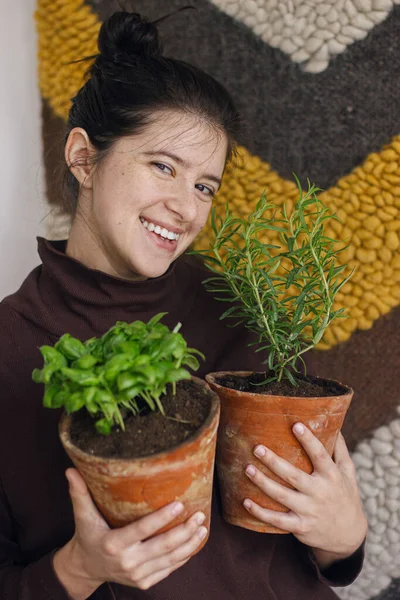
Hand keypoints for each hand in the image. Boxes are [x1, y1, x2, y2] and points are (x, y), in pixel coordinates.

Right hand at [53, 469, 206, 599]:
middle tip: (200, 514)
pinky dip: (184, 556)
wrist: (86, 568)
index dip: (162, 518)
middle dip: (185, 531)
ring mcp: (137, 575)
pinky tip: (195, 542)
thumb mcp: (82, 516)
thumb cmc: (88, 535)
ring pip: (171, 559)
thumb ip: (80, 493)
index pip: (142, 530)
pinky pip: (169, 569)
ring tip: (203, 527)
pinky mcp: (144, 582)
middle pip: (163, 546)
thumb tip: (71, 469)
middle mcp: (127, 562)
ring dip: (190, 544)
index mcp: (114, 543)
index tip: (180, 504)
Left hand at [242, 425, 366, 565]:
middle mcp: (320, 492)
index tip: (296, 425)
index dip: (309, 440)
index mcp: (331, 476)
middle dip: (274, 461)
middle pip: (293, 475)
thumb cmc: (345, 496)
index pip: (320, 455)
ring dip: (263, 483)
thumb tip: (334, 424)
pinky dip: (260, 513)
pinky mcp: (300, 526)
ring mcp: (309, 511)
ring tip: (248, 469)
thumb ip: (340, 449)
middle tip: (257, 448)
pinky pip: (277, 520)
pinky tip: (245, 501)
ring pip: (282, 495)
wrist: (348, 535)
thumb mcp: (348, 473)